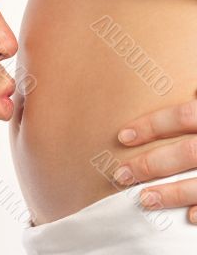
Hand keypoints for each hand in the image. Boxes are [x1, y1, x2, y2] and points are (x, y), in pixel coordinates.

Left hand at [115, 99, 196, 223]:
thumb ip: (196, 104)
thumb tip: (186, 91)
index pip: (182, 116)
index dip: (151, 126)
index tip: (122, 137)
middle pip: (186, 152)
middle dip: (151, 164)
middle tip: (121, 174)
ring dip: (172, 193)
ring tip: (143, 200)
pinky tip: (188, 217)